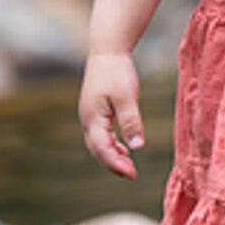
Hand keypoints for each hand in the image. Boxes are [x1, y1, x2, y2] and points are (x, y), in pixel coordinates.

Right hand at [80, 49, 144, 177]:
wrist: (107, 50)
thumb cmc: (117, 72)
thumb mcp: (127, 97)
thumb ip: (131, 122)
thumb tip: (136, 148)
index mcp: (93, 118)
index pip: (102, 149)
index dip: (116, 164)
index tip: (132, 174)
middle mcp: (87, 119)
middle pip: (97, 150)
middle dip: (113, 164)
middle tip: (132, 174)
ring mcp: (90, 114)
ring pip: (97, 143)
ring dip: (111, 155)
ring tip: (128, 165)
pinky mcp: (95, 110)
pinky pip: (100, 134)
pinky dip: (110, 145)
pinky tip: (124, 148)